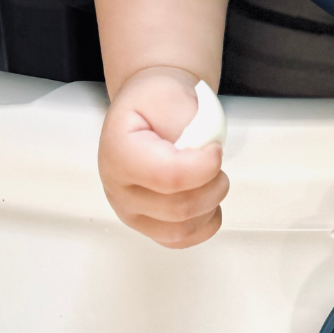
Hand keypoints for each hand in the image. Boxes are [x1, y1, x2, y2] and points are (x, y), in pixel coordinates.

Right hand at [98, 66, 228, 247]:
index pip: (169, 177)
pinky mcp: (149, 226)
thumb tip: (197, 149)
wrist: (149, 110)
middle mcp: (119, 189)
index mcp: (119, 153)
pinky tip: (206, 198)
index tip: (214, 148)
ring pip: (182, 229)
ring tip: (209, 177)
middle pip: (180, 208)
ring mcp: (132, 213)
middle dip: (213, 184)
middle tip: (214, 160)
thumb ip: (183, 118)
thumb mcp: (169, 91)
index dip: (205, 166)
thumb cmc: (156, 102)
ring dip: (210, 204)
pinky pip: (183, 240)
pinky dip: (204, 222)